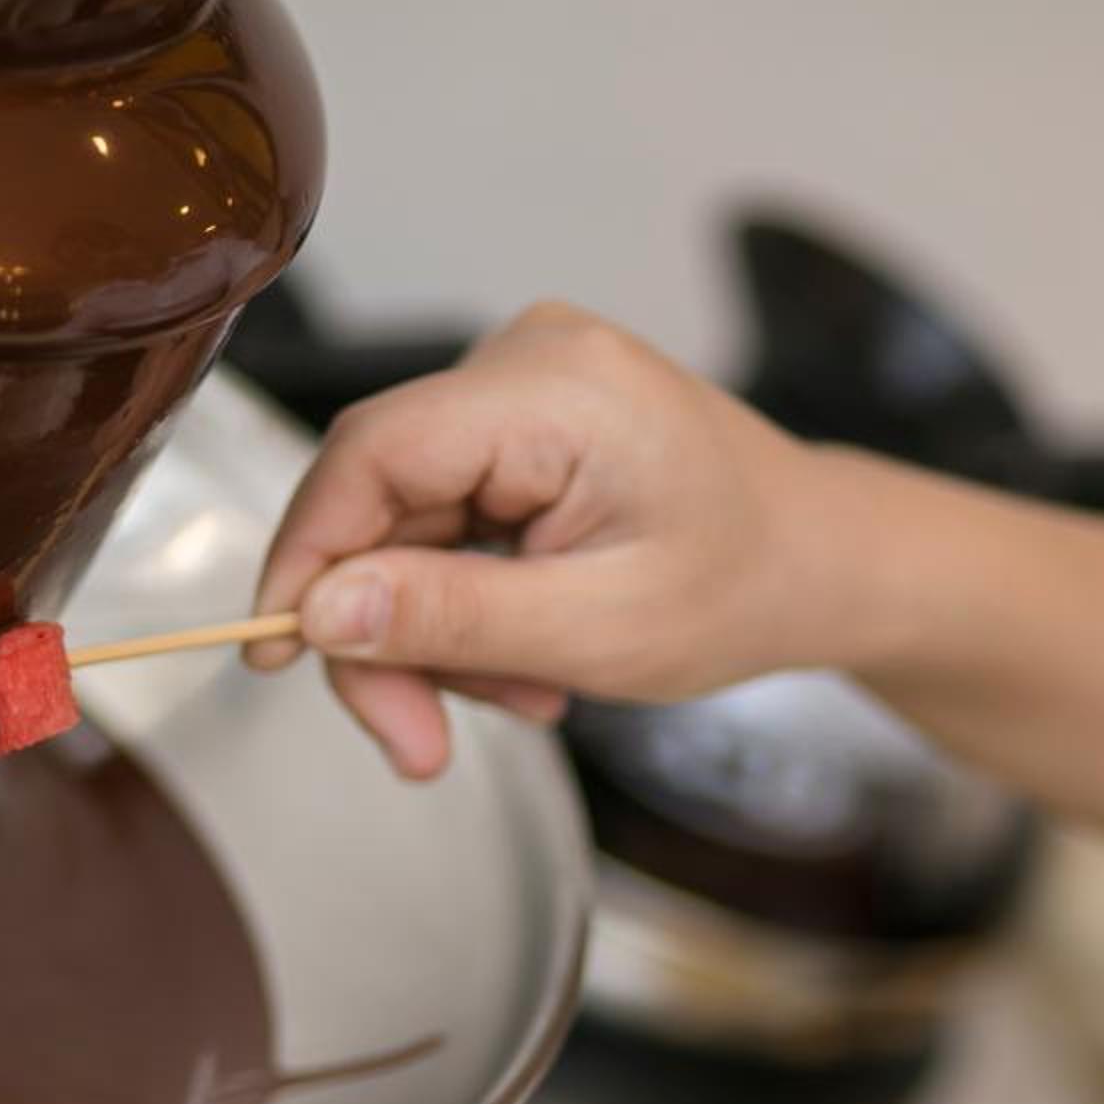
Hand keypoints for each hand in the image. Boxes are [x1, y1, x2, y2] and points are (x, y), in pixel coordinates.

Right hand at [251, 302, 847, 775]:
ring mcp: (522, 386)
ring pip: (405, 522)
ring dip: (437, 631)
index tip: (279, 658)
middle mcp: (526, 360)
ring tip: (523, 695)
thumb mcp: (596, 630)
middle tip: (416, 743)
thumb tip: (318, 615)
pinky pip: (445, 519)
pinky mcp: (522, 424)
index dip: (307, 558)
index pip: (370, 454)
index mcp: (555, 389)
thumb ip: (451, 619)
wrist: (823, 563)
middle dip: (387, 631)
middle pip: (378, 499)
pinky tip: (525, 652)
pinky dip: (466, 601)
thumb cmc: (744, 588)